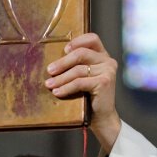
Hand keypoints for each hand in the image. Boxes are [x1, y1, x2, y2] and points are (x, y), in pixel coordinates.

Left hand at [45, 33, 120, 152]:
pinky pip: (80, 82)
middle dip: (62, 62)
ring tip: (49, 84)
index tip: (64, 50)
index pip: (92, 38)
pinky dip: (66, 87)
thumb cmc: (88, 97)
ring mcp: (108, 71)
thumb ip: (76, 66)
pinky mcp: (104, 82)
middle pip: (81, 54)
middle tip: (49, 70)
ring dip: (61, 78)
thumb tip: (51, 63)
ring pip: (78, 70)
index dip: (77, 41)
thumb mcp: (83, 77)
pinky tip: (57, 92)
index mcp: (103, 56)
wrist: (102, 117)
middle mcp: (108, 61)